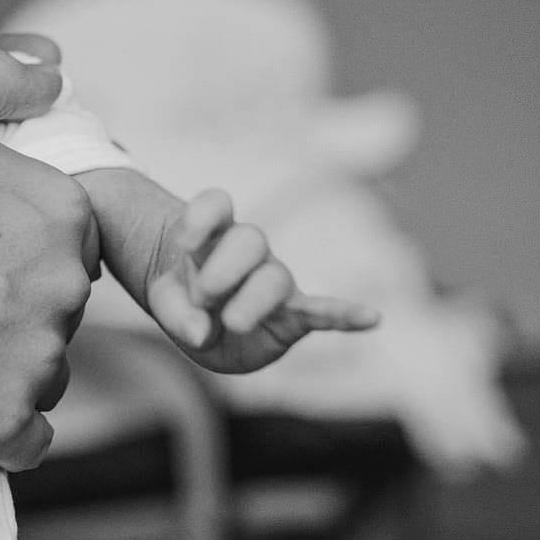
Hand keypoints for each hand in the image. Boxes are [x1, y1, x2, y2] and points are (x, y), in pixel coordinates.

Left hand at [146, 189, 379, 372]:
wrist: (204, 327)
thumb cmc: (185, 303)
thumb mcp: (167, 306)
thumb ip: (177, 316)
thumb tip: (200, 334)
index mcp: (211, 238)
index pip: (216, 205)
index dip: (203, 217)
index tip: (185, 243)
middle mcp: (247, 254)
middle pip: (249, 238)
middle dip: (223, 268)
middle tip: (202, 297)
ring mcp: (273, 282)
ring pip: (274, 277)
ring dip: (251, 300)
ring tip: (232, 322)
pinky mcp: (294, 315)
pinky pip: (324, 311)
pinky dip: (345, 315)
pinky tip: (372, 319)